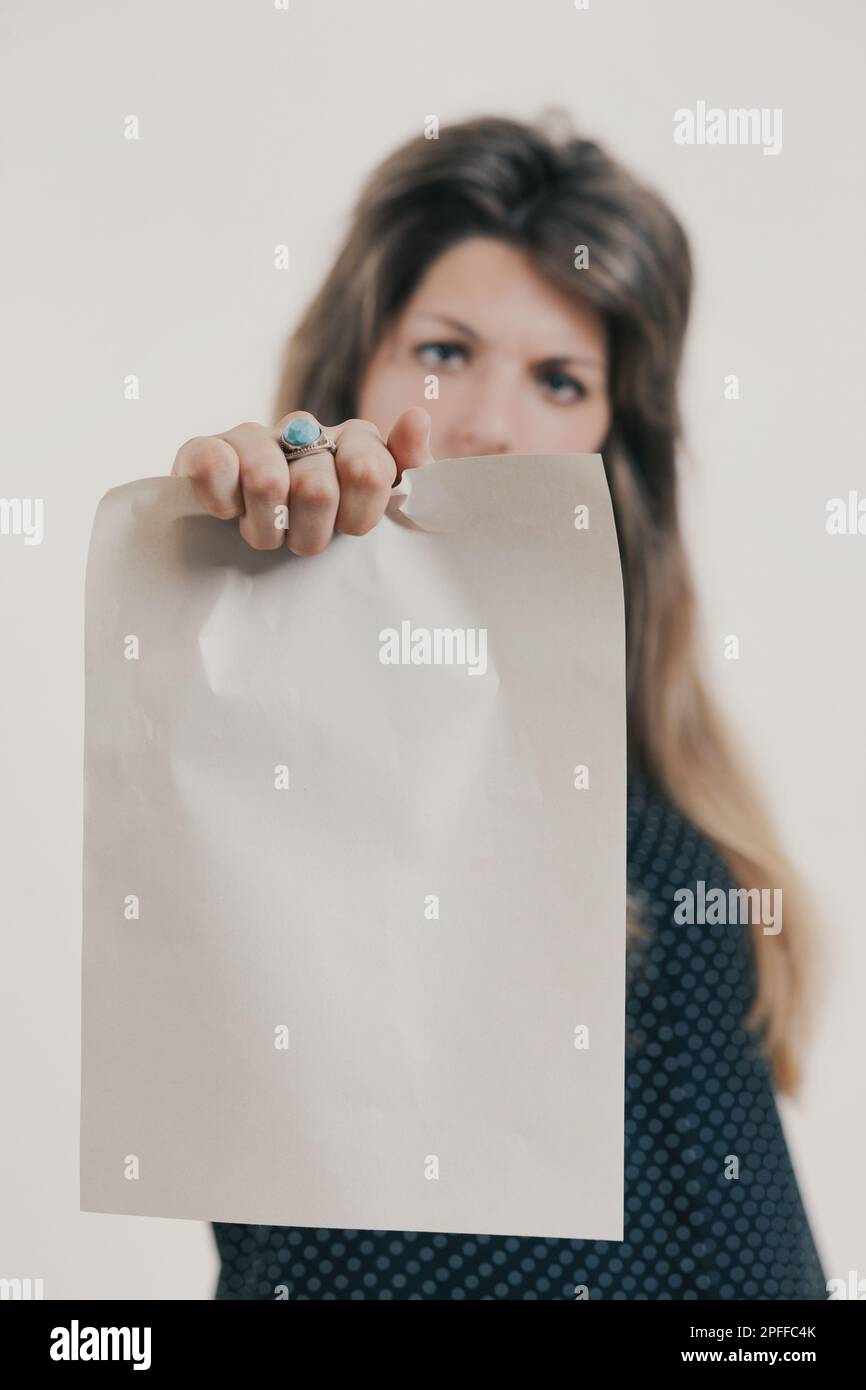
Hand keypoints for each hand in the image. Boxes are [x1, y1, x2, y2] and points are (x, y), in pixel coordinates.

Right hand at [171, 406, 433, 553]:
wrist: (252, 548)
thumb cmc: (330, 528)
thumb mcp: (383, 508)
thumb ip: (410, 468)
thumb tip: (416, 417)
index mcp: (356, 439)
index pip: (367, 470)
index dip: (357, 516)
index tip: (348, 529)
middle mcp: (305, 427)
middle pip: (316, 489)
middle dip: (310, 533)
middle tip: (302, 538)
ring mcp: (252, 436)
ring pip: (265, 483)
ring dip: (267, 529)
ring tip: (268, 532)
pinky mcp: (204, 449)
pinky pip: (209, 462)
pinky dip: (222, 500)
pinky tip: (228, 512)